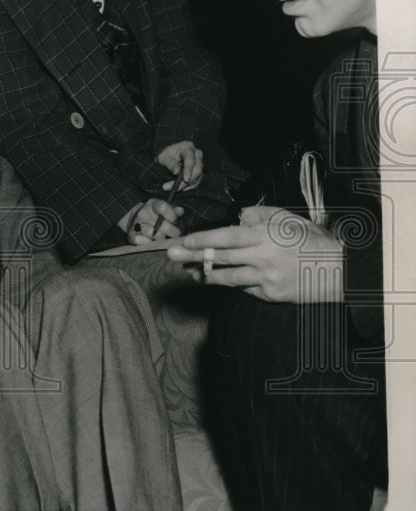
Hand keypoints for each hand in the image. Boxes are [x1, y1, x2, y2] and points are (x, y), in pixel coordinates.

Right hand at [119, 198, 184, 244]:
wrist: (137, 218)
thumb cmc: (156, 215)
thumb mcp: (165, 209)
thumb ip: (174, 211)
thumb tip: (180, 211)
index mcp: (152, 205)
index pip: (162, 207)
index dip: (171, 215)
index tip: (174, 220)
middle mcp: (143, 213)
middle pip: (159, 224)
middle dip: (170, 231)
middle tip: (175, 233)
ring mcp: (136, 224)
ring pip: (151, 234)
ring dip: (160, 238)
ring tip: (164, 238)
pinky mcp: (131, 235)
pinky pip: (139, 240)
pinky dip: (147, 243)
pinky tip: (152, 242)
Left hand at [157, 141, 202, 191]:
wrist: (166, 157)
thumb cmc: (164, 155)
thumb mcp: (163, 158)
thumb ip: (169, 163)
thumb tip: (177, 171)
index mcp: (187, 147)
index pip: (190, 159)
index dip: (188, 170)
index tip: (185, 180)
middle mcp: (196, 154)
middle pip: (197, 169)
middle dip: (187, 181)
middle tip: (175, 188)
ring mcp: (199, 163)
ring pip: (197, 177)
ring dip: (186, 185)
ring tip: (171, 188)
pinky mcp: (198, 172)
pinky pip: (196, 182)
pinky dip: (188, 187)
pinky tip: (178, 189)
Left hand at [166, 205, 343, 302]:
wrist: (339, 270)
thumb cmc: (310, 240)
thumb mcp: (287, 218)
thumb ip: (259, 215)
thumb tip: (237, 216)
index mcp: (265, 236)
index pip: (226, 237)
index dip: (203, 240)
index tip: (184, 241)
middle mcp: (262, 258)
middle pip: (221, 258)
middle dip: (193, 257)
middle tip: (171, 256)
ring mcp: (266, 279)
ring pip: (228, 278)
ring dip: (207, 274)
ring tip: (192, 272)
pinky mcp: (271, 295)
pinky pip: (245, 288)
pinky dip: (234, 283)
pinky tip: (224, 279)